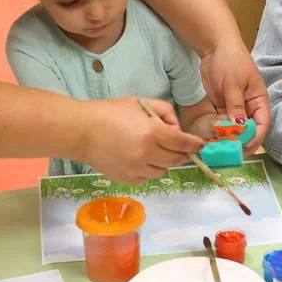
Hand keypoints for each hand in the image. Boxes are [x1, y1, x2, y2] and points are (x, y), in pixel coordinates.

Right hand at [77, 97, 205, 183]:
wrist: (81, 131)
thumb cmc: (110, 112)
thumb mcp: (140, 102)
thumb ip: (164, 112)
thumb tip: (176, 129)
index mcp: (152, 133)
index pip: (182, 143)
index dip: (194, 144)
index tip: (200, 145)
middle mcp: (146, 153)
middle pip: (176, 160)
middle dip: (181, 153)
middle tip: (178, 147)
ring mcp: (135, 169)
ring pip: (162, 171)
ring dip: (164, 162)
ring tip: (152, 150)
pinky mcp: (126, 179)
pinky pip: (146, 178)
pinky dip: (148, 170)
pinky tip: (139, 158)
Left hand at [199, 39, 271, 151]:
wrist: (214, 47)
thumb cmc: (230, 61)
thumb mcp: (232, 84)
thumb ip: (236, 106)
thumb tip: (240, 127)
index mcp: (259, 100)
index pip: (263, 123)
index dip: (255, 138)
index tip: (244, 148)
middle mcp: (250, 107)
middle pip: (249, 130)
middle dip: (241, 142)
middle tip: (229, 153)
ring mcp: (236, 107)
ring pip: (235, 129)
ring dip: (228, 139)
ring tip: (218, 149)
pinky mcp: (223, 107)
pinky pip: (223, 123)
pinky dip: (219, 131)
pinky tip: (211, 139)